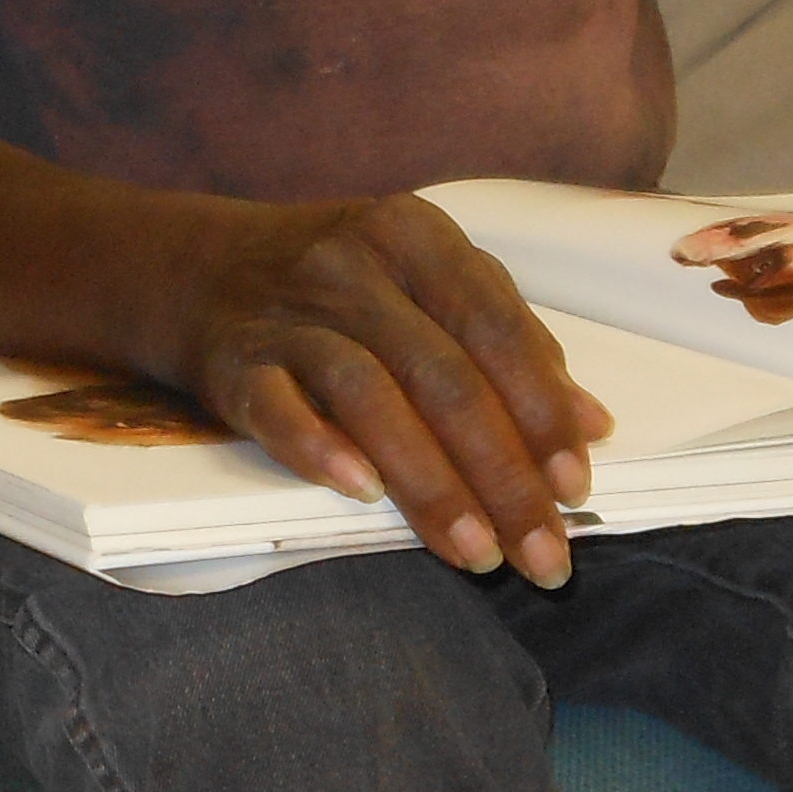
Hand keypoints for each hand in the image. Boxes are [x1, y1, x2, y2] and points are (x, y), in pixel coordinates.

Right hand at [161, 196, 614, 587]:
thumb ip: (506, 343)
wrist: (199, 269)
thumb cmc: (339, 287)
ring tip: (476, 553)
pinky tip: (363, 495)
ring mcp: (287, 311)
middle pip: (443, 376)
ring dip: (431, 485)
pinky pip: (277, 407)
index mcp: (414, 235)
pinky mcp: (232, 359)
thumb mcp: (424, 286)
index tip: (576, 489)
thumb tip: (593, 424)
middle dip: (503, 476)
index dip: (542, 412)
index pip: (495, 327)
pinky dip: (320, 450)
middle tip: (542, 556)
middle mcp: (351, 265)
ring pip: (371, 396)